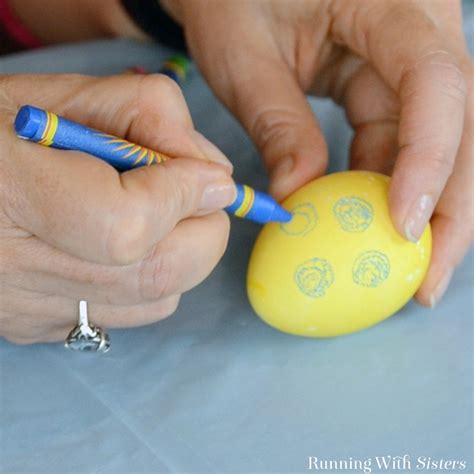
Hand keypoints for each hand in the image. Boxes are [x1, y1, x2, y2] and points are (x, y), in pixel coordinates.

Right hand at [0, 73, 234, 343]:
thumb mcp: (65, 94)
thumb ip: (147, 114)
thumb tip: (213, 175)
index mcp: (7, 190)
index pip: (127, 223)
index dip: (184, 197)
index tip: (212, 178)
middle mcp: (11, 269)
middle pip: (156, 275)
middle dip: (205, 232)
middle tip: (202, 196)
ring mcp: (25, 308)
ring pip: (155, 300)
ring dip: (184, 254)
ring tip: (161, 214)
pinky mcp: (36, 326)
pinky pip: (127, 314)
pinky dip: (151, 279)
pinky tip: (125, 245)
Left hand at [163, 0, 472, 306]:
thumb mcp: (244, 58)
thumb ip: (278, 126)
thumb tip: (300, 202)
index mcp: (390, 3)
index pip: (434, 83)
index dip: (429, 159)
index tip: (403, 226)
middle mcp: (417, 29)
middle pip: (459, 124)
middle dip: (449, 207)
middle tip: (429, 279)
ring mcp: (404, 60)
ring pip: (434, 142)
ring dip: (421, 209)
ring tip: (406, 271)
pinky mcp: (384, 85)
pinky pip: (396, 143)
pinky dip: (385, 189)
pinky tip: (369, 227)